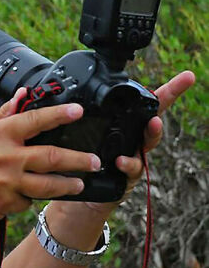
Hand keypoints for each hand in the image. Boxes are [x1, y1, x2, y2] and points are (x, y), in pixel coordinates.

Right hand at [0, 88, 97, 223]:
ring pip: (50, 185)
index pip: (35, 120)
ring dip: (69, 184)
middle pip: (52, 157)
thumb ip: (3, 114)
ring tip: (80, 183)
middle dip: (79, 159)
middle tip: (95, 161)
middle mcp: (7, 158)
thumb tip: (22, 94)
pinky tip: (34, 193)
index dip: (59, 115)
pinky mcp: (9, 203)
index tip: (78, 111)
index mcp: (0, 135)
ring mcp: (9, 182)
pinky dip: (34, 196)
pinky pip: (30, 199)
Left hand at [82, 70, 195, 215]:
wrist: (83, 190)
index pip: (150, 106)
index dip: (170, 90)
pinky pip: (131, 170)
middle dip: (159, 116)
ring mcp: (134, 159)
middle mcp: (136, 141)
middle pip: (153, 126)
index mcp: (128, 126)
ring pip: (146, 147)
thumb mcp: (90, 133)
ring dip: (151, 135)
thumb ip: (91, 116)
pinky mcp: (127, 178)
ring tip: (152, 125)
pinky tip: (121, 161)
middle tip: (158, 112)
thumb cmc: (89, 157)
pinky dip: (128, 165)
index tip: (187, 76)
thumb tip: (79, 92)